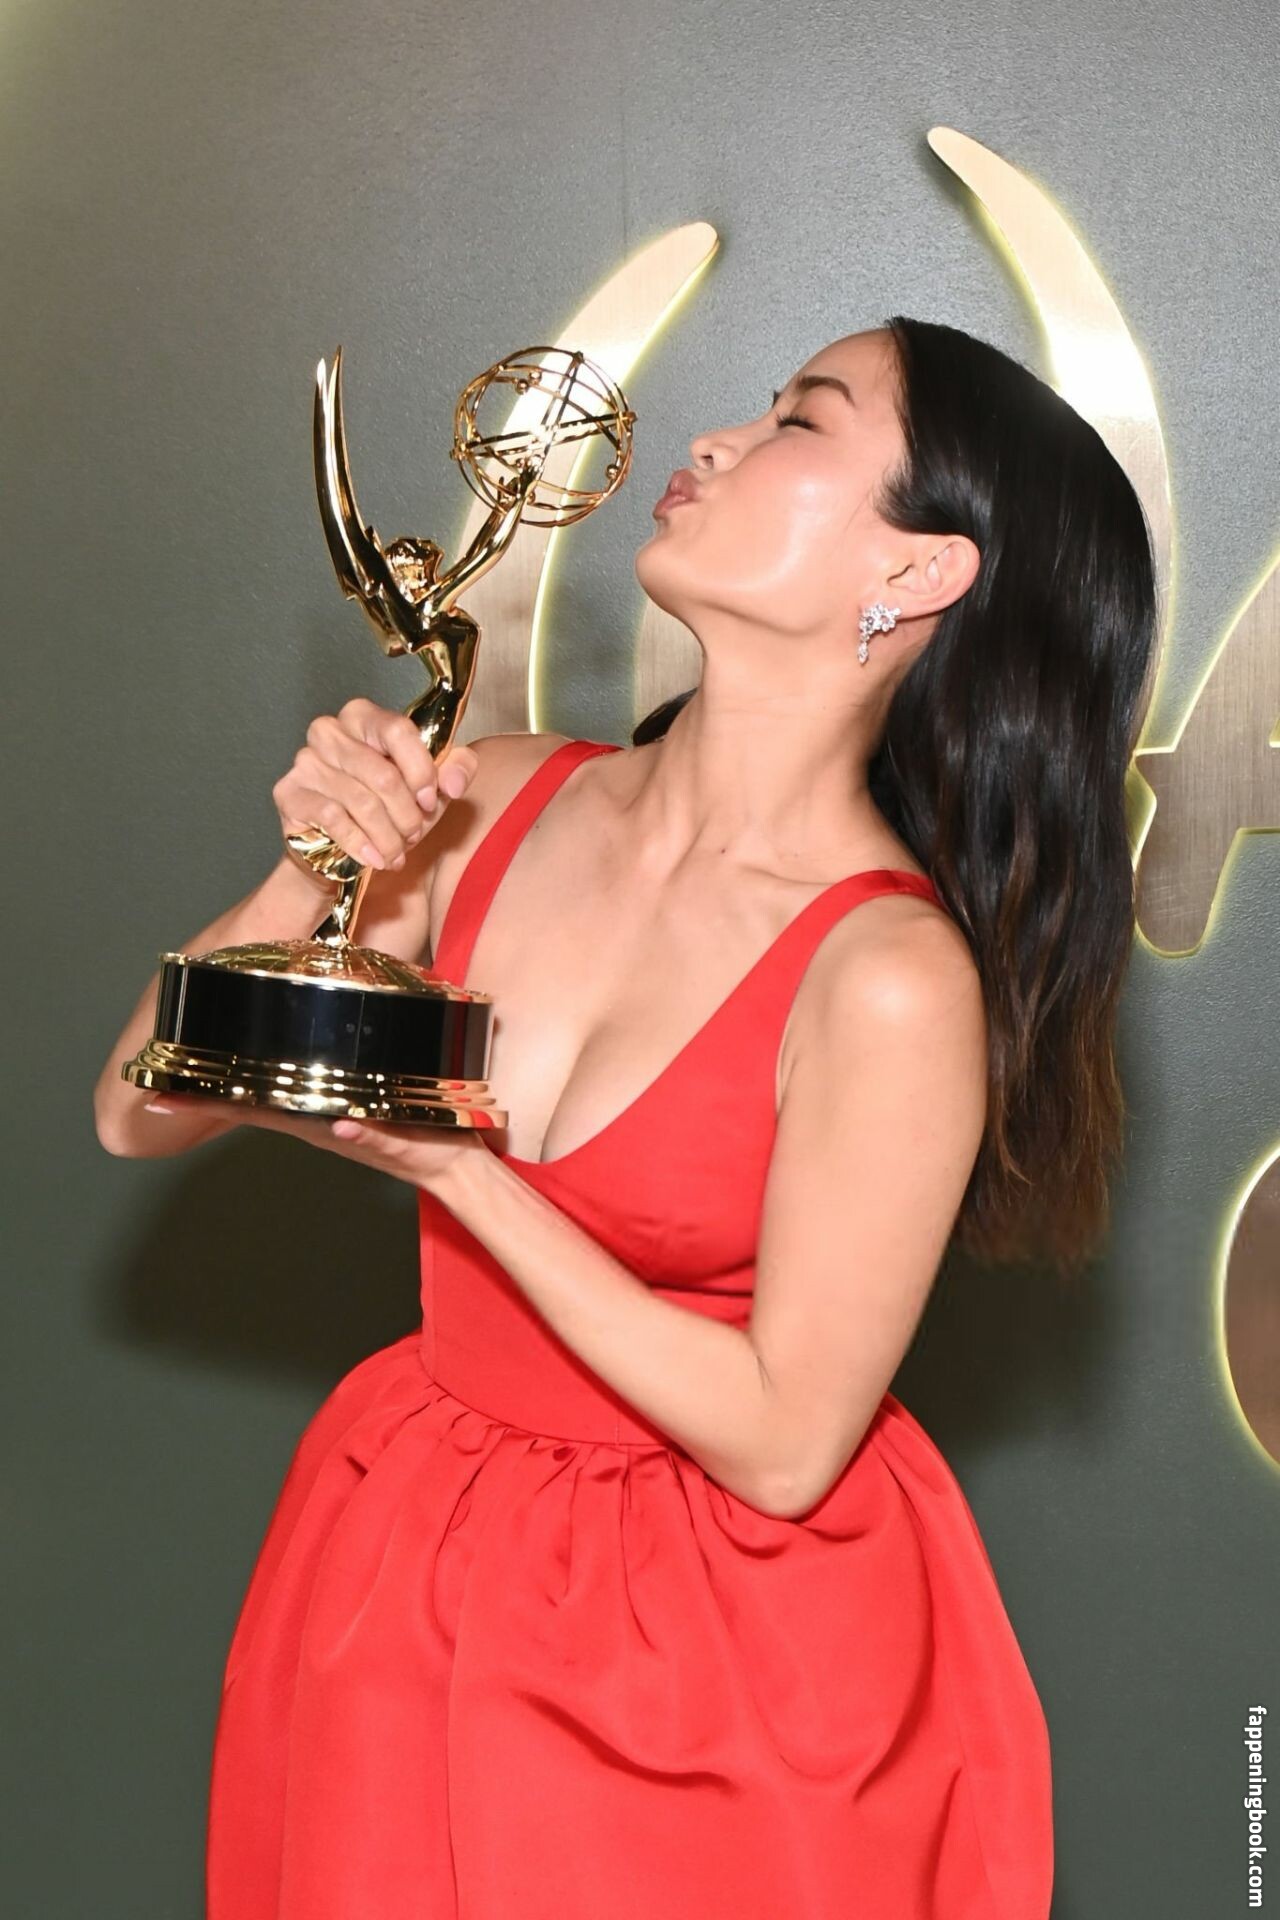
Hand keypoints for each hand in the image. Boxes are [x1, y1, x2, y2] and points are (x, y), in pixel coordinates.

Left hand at [140, 1092, 494, 1195]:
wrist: (455, 1170)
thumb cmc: (431, 1153)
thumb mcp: (405, 1145)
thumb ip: (374, 1135)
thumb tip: (341, 1124)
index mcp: (318, 1124)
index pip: (249, 1110)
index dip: (203, 1102)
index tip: (159, 1094)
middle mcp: (312, 1120)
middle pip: (245, 1099)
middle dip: (204, 1086)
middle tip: (162, 1068)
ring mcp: (324, 1114)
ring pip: (265, 1093)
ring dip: (231, 1079)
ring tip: (200, 1059)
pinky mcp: (342, 1105)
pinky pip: (293, 1088)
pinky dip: (267, 1077)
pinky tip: (261, 1065)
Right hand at [273, 698, 478, 873]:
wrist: (337, 849)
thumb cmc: (385, 809)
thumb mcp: (429, 787)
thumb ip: (455, 770)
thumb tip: (454, 781)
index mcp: (365, 717)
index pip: (398, 731)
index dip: (421, 771)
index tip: (430, 801)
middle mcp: (330, 731)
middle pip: (383, 775)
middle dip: (407, 815)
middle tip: (414, 835)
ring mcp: (305, 761)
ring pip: (362, 802)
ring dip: (388, 836)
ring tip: (396, 853)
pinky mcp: (289, 793)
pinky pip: (334, 819)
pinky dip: (361, 845)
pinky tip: (373, 858)